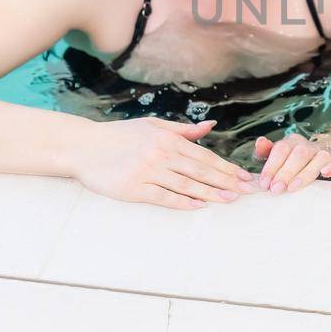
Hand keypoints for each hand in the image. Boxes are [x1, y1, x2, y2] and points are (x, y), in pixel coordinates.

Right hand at [71, 117, 253, 209]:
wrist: (84, 146)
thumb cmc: (120, 136)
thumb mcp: (152, 125)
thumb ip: (182, 130)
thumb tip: (209, 127)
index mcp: (168, 140)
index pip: (204, 156)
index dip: (226, 167)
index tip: (243, 176)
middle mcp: (161, 155)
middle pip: (200, 171)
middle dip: (226, 182)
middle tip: (246, 191)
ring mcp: (148, 172)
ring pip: (186, 185)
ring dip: (210, 193)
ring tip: (229, 200)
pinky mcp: (134, 188)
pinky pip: (163, 197)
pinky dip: (182, 202)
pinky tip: (198, 206)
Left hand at [252, 133, 330, 193]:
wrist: (319, 159)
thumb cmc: (293, 162)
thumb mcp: (278, 156)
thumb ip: (267, 151)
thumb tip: (260, 142)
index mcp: (293, 141)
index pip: (281, 149)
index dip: (272, 166)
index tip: (264, 183)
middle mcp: (310, 145)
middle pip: (300, 154)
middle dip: (286, 172)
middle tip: (275, 189)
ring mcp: (325, 152)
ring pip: (320, 157)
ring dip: (306, 173)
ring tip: (293, 188)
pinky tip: (325, 174)